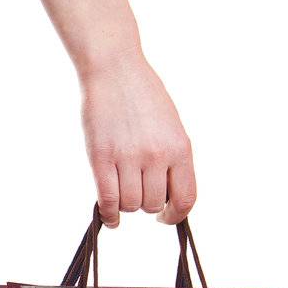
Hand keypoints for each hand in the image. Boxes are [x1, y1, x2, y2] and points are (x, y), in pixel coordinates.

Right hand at [81, 57, 195, 225]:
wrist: (114, 70)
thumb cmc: (142, 96)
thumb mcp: (170, 126)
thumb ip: (172, 159)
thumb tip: (165, 193)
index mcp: (180, 147)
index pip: (185, 198)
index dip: (175, 215)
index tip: (165, 217)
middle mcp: (157, 155)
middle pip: (153, 204)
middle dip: (146, 204)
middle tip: (137, 192)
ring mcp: (128, 157)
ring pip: (131, 204)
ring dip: (126, 204)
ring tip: (121, 192)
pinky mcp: (102, 158)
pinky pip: (108, 199)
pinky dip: (109, 214)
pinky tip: (109, 216)